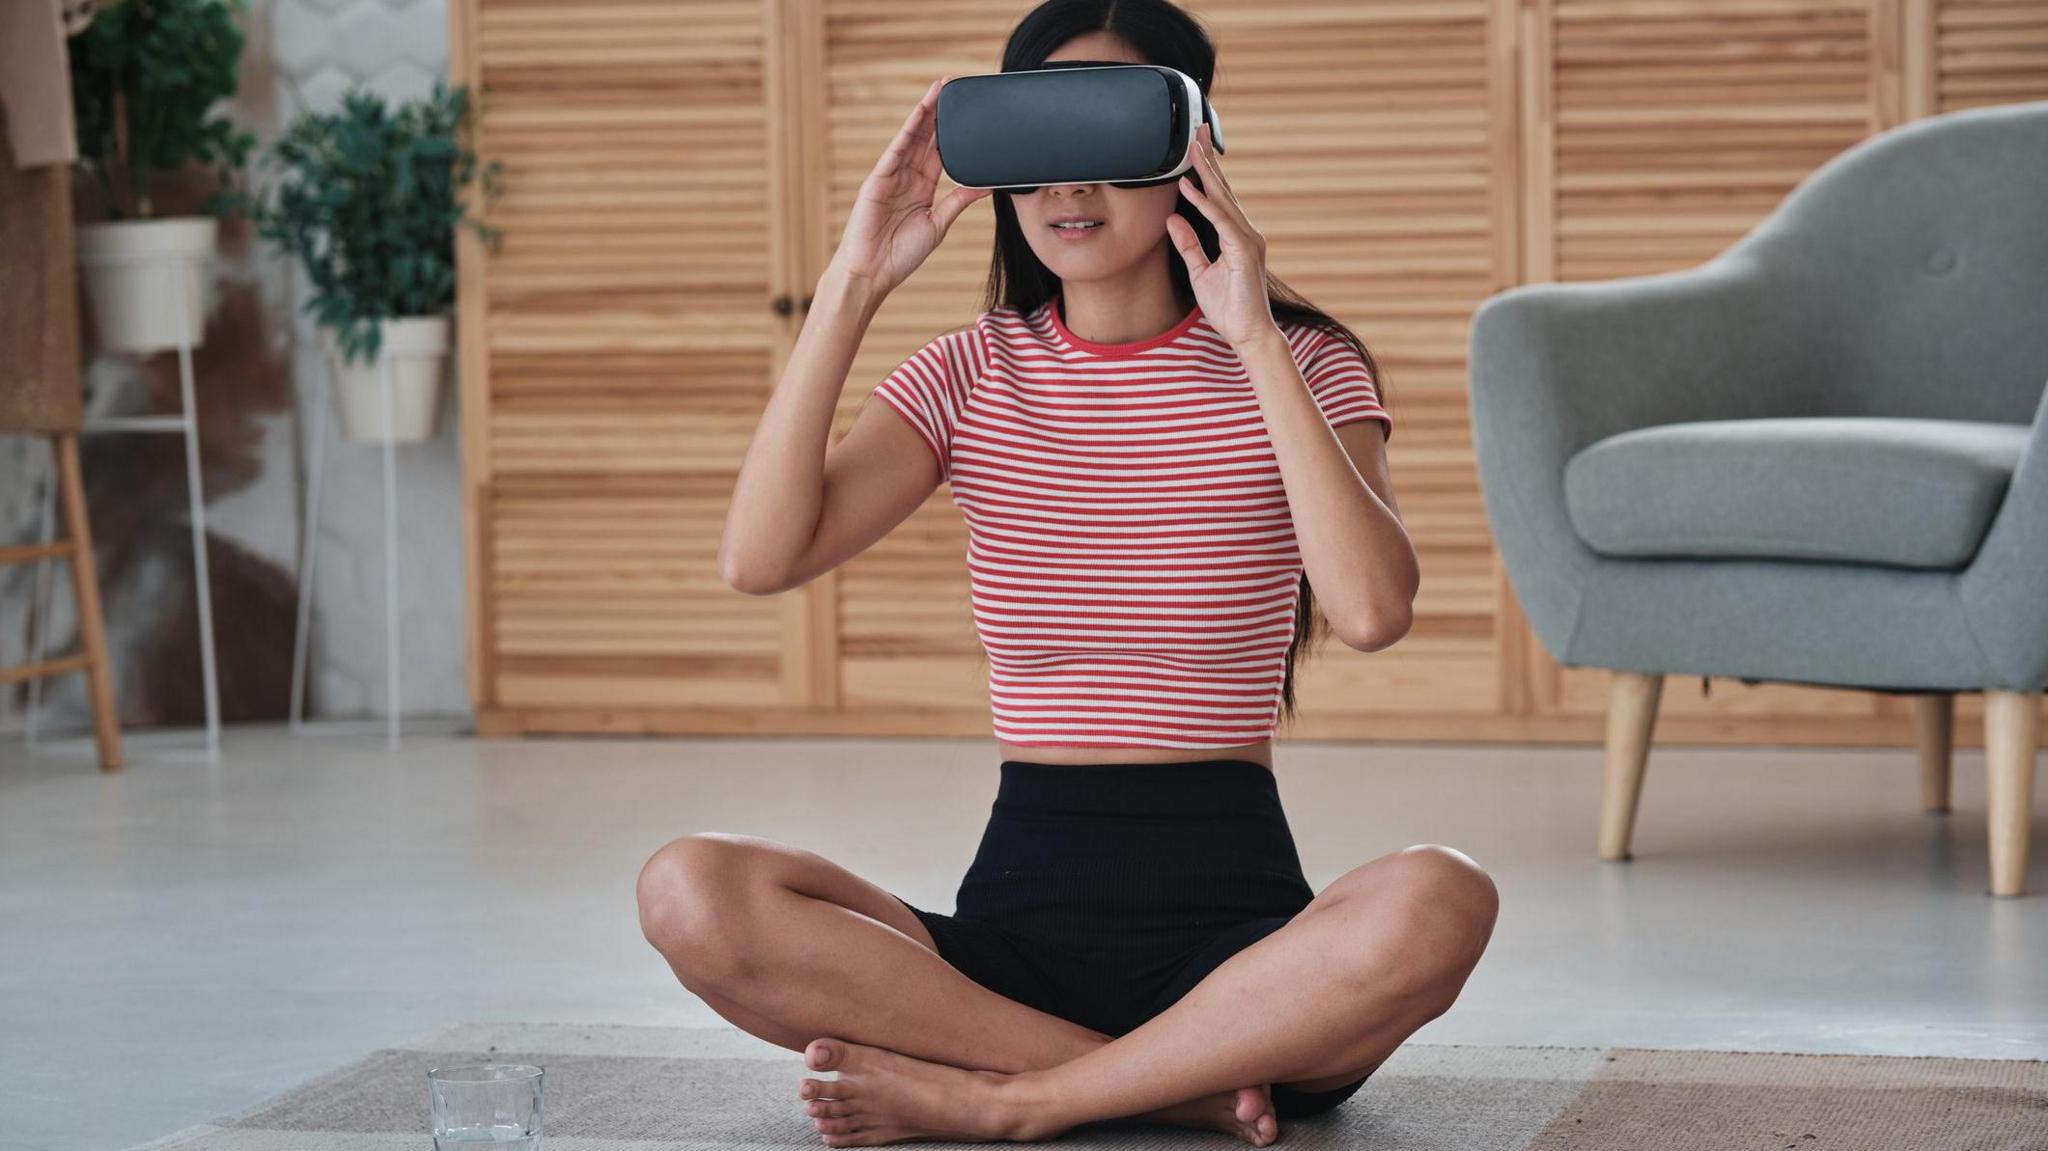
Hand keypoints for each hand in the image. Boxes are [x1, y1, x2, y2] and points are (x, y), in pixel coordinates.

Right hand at [829, 77, 990, 296]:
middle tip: (955, 86)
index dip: (952, 130)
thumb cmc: (901, 254)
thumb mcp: (938, 223)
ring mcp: (891, 176)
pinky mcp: (878, 180)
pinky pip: (896, 150)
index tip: (968, 112)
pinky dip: (909, 130)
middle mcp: (907, 177)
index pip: (939, 151)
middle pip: (927, 137)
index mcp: (922, 187)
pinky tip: (920, 113)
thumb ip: (959, 200)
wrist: (873, 273)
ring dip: (926, 112)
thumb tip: (985, 184)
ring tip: (940, 89)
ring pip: (912, 138)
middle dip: (940, 112)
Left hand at [1166, 123, 1280, 351]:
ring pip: (1223, 198)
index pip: (1219, 197)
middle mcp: (1245, 232)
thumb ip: (1188, 245)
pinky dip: (1204, 203)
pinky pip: (1221, 221)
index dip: (1206, 171)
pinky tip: (1190, 187)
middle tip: (1196, 131)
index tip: (1195, 147)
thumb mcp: (1200, 273)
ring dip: (1206, 172)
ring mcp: (1247, 240)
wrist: (1249, 336)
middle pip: (1223, 189)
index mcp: (1236, 236)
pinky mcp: (1244, 251)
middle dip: (1208, 159)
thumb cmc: (1230, 309)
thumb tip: (1172, 219)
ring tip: (1192, 148)